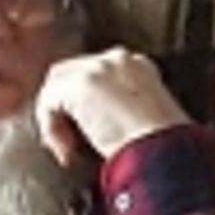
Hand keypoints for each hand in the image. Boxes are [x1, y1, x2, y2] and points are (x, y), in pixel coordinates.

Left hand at [34, 47, 189, 165]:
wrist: (166, 153)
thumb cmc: (160, 149)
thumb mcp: (142, 122)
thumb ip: (116, 111)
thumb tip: (89, 126)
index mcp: (138, 67)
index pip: (95, 76)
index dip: (81, 106)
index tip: (83, 136)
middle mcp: (117, 60)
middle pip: (69, 75)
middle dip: (62, 109)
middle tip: (68, 143)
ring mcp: (98, 69)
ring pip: (57, 87)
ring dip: (56, 122)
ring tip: (68, 150)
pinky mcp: (82, 84)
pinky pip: (48, 102)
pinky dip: (51, 129)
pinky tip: (67, 151)